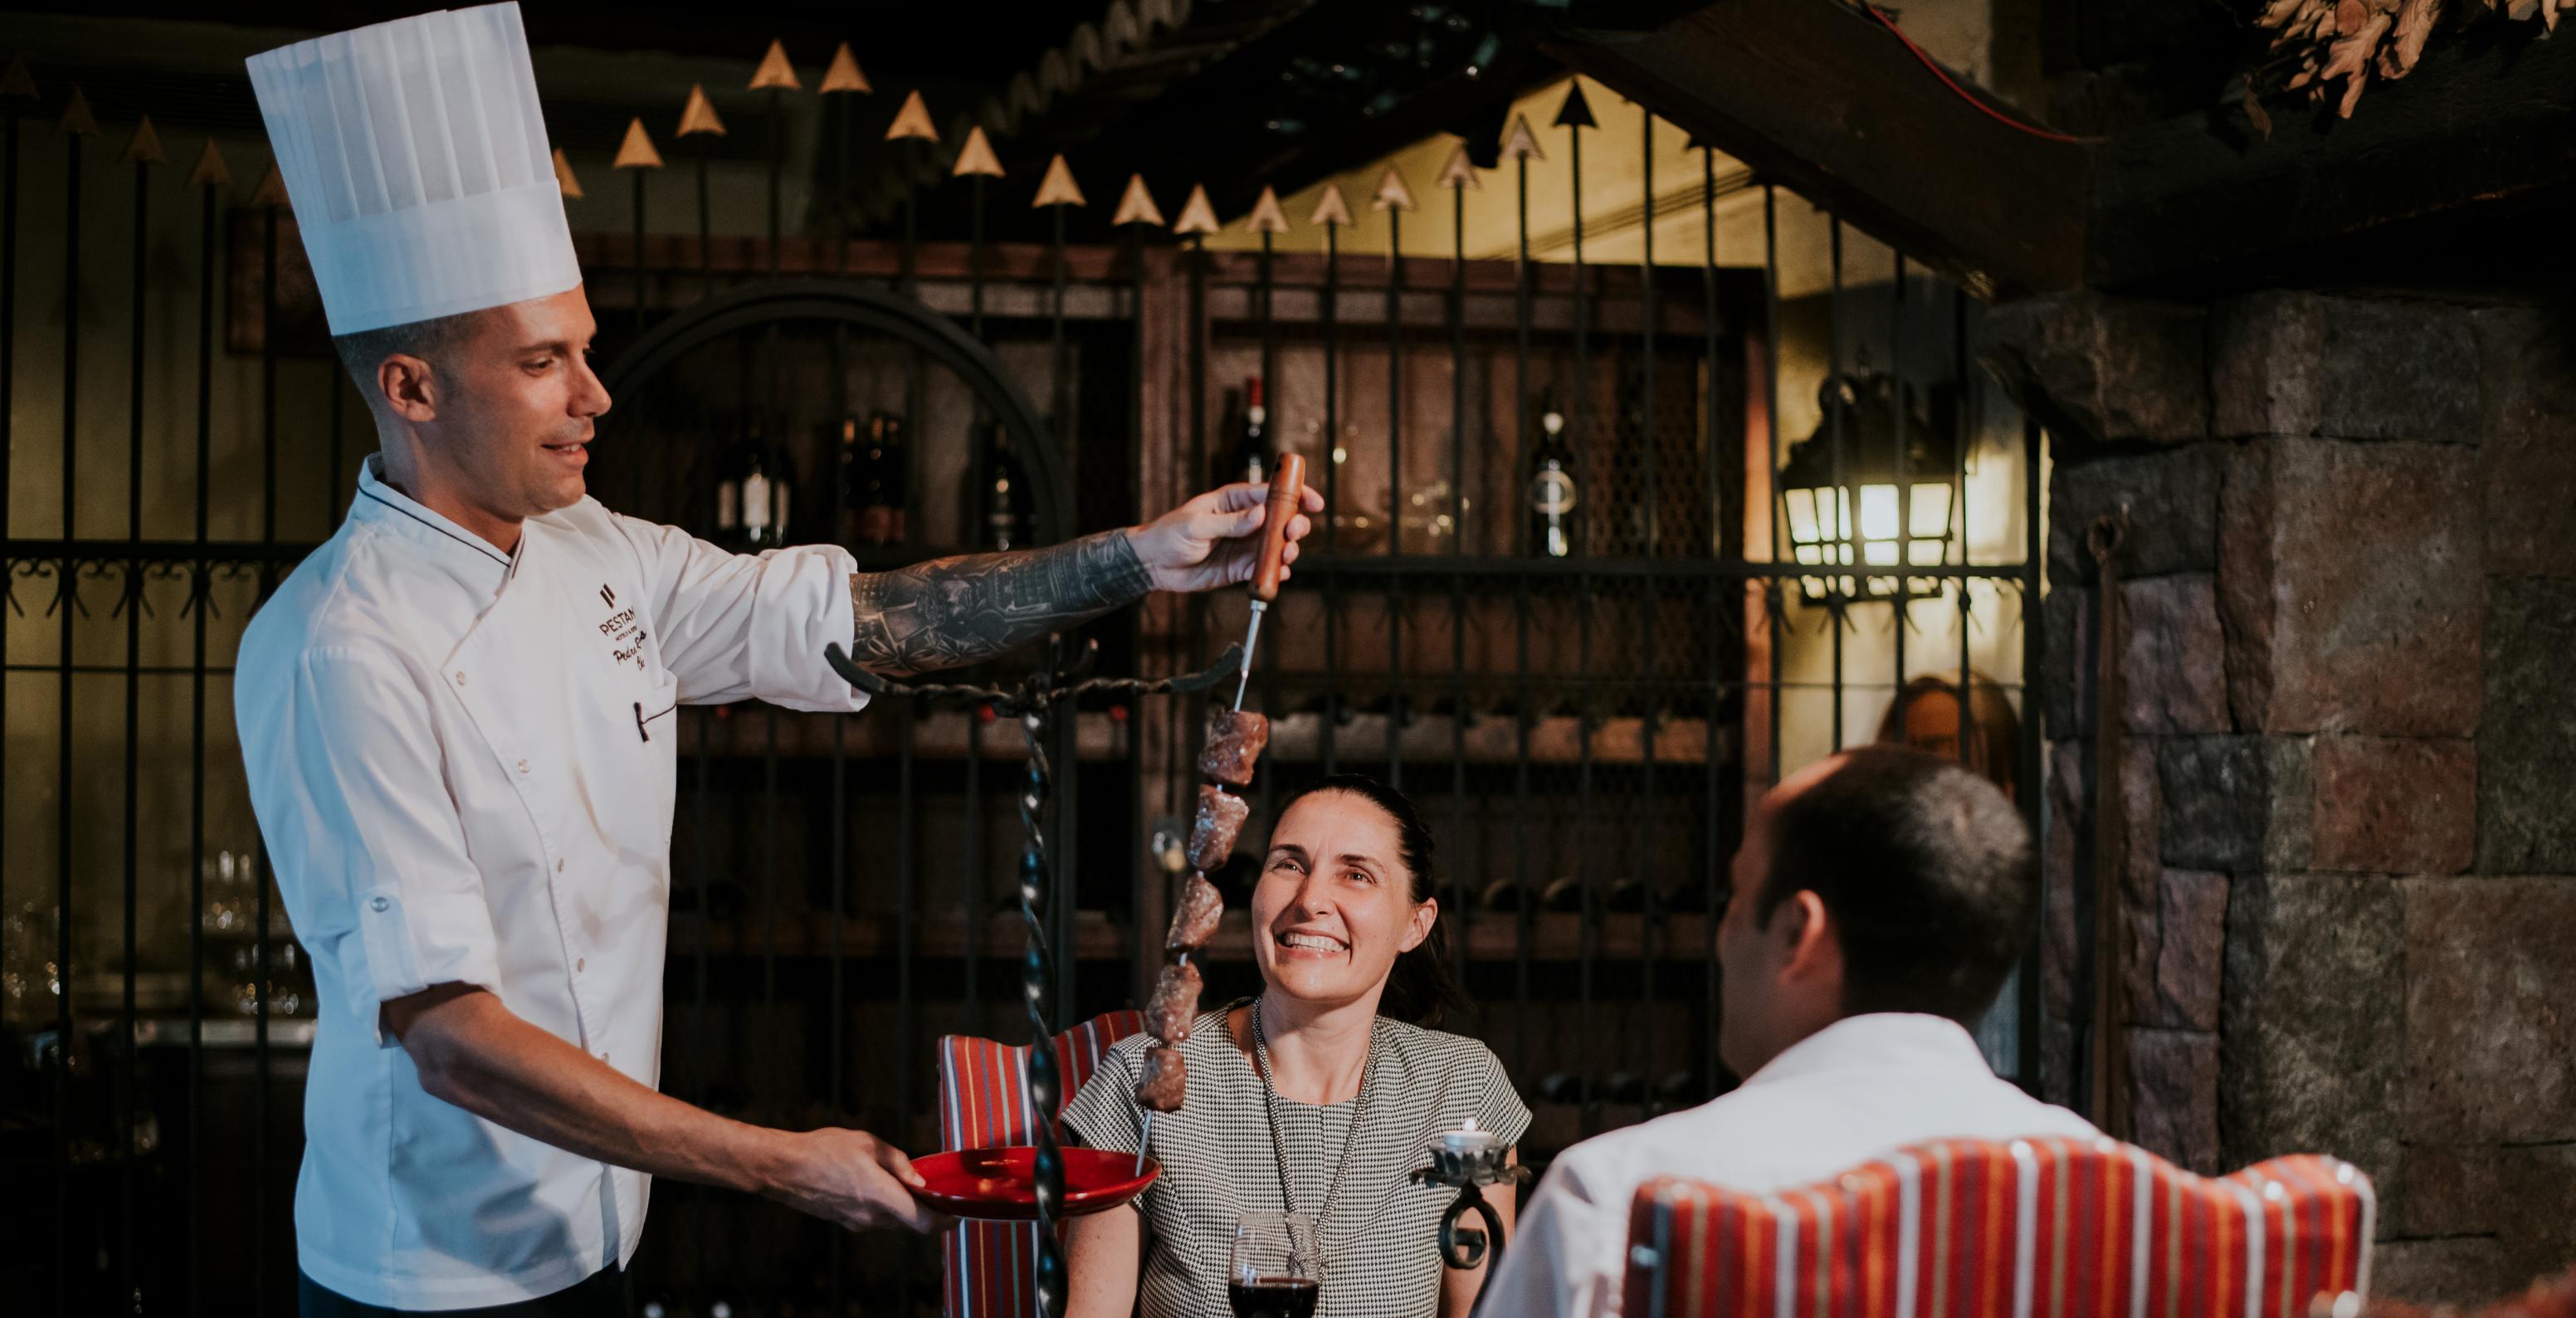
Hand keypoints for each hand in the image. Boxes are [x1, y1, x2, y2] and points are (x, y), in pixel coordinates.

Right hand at [765, 1127, 951, 1233]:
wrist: (783, 1168)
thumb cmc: (824, 1149)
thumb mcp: (867, 1143)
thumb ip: (898, 1162)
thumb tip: (920, 1180)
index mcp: (881, 1196)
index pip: (924, 1222)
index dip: (945, 1221)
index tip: (957, 1212)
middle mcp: (871, 1216)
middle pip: (911, 1223)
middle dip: (928, 1211)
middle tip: (937, 1191)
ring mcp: (856, 1222)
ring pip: (893, 1221)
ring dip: (906, 1208)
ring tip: (908, 1183)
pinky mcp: (844, 1220)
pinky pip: (875, 1218)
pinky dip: (887, 1207)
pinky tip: (881, 1184)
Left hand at [1124, 481, 1323, 594]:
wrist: (1154, 565)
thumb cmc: (1170, 534)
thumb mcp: (1197, 524)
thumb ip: (1230, 522)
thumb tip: (1260, 515)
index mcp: (1235, 501)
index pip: (1270, 493)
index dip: (1296, 495)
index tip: (1313, 502)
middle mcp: (1245, 521)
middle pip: (1281, 520)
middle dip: (1294, 525)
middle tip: (1293, 533)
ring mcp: (1245, 545)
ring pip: (1277, 546)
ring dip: (1288, 550)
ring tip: (1286, 555)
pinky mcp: (1240, 568)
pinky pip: (1264, 569)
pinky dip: (1275, 572)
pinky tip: (1278, 574)